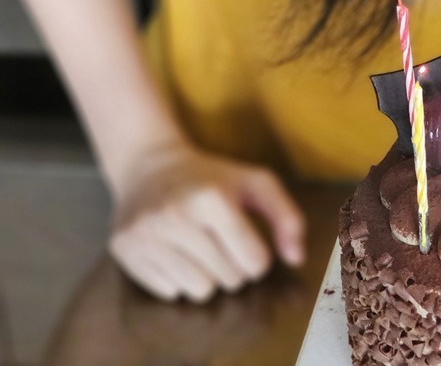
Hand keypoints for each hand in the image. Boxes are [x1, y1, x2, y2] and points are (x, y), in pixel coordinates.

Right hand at [108, 138, 305, 302]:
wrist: (149, 165)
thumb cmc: (211, 176)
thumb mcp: (255, 181)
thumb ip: (286, 216)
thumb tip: (296, 258)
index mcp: (211, 197)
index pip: (253, 261)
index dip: (258, 257)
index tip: (249, 240)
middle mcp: (175, 216)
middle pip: (229, 280)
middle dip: (233, 266)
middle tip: (220, 239)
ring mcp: (146, 235)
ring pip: (199, 291)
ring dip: (207, 275)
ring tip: (199, 246)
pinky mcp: (125, 250)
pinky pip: (169, 292)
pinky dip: (178, 278)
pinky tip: (175, 250)